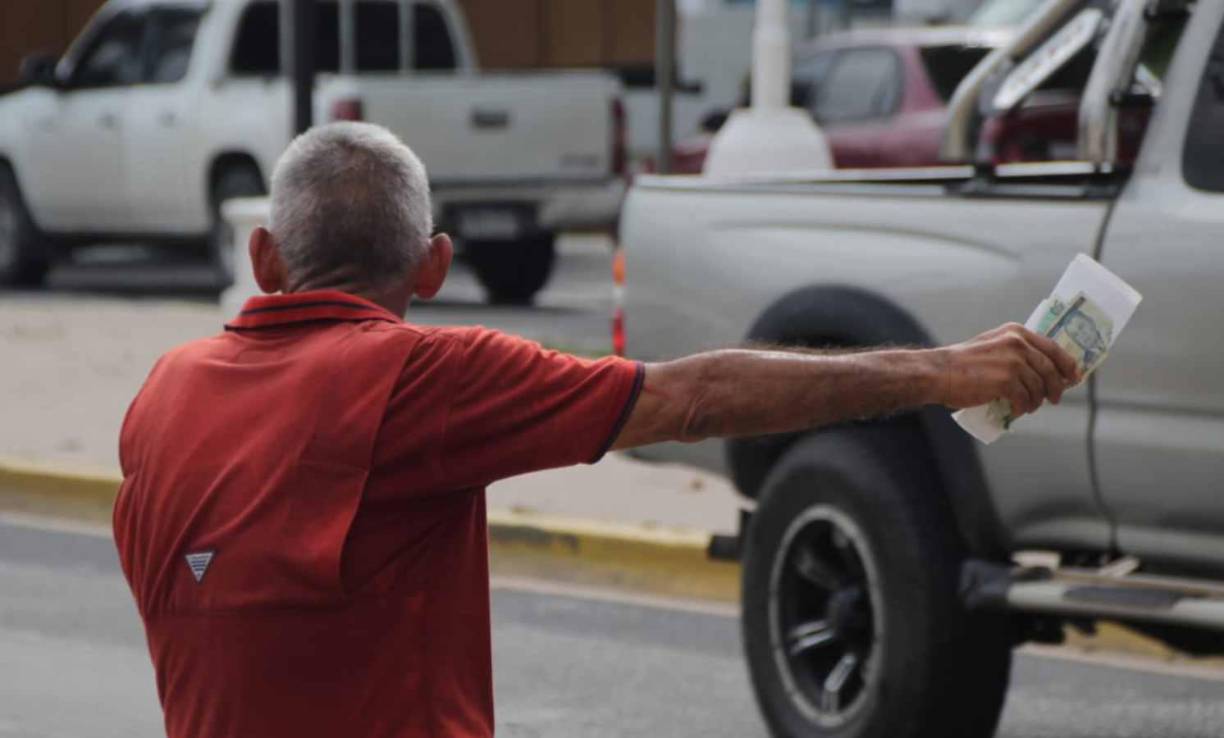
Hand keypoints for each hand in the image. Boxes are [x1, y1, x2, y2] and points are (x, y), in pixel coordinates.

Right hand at [932, 323, 1080, 414]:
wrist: (938, 372)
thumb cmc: (962, 363)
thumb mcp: (992, 346)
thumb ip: (1014, 352)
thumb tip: (1039, 372)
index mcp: (1016, 332)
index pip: (1053, 347)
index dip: (1067, 364)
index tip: (1074, 376)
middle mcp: (1018, 344)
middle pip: (1050, 369)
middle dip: (1056, 387)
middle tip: (1055, 398)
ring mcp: (1013, 362)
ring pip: (1039, 387)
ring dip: (1038, 400)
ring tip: (1031, 407)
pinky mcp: (1006, 381)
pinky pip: (1025, 398)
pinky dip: (1024, 407)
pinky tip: (1018, 410)